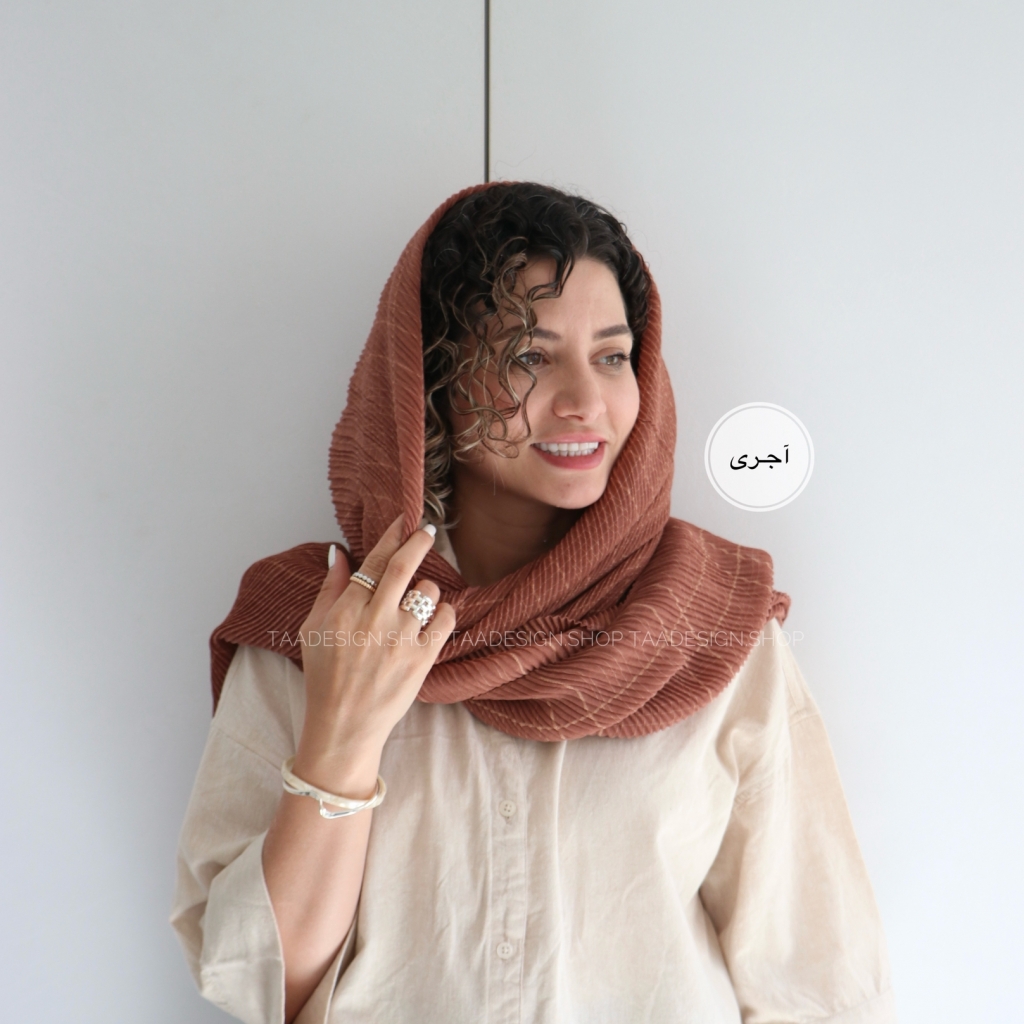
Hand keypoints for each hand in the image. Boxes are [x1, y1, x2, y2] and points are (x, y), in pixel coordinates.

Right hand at [293, 515, 455, 794]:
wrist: (344, 726)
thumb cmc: (324, 677)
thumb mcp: (311, 630)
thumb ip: (328, 589)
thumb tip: (340, 552)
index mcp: (345, 611)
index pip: (373, 562)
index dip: (391, 537)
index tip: (403, 521)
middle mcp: (374, 621)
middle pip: (404, 567)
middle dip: (419, 542)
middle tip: (427, 531)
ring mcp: (400, 641)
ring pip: (428, 593)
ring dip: (427, 590)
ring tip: (417, 603)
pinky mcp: (422, 660)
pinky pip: (446, 620)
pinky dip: (445, 613)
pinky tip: (434, 618)